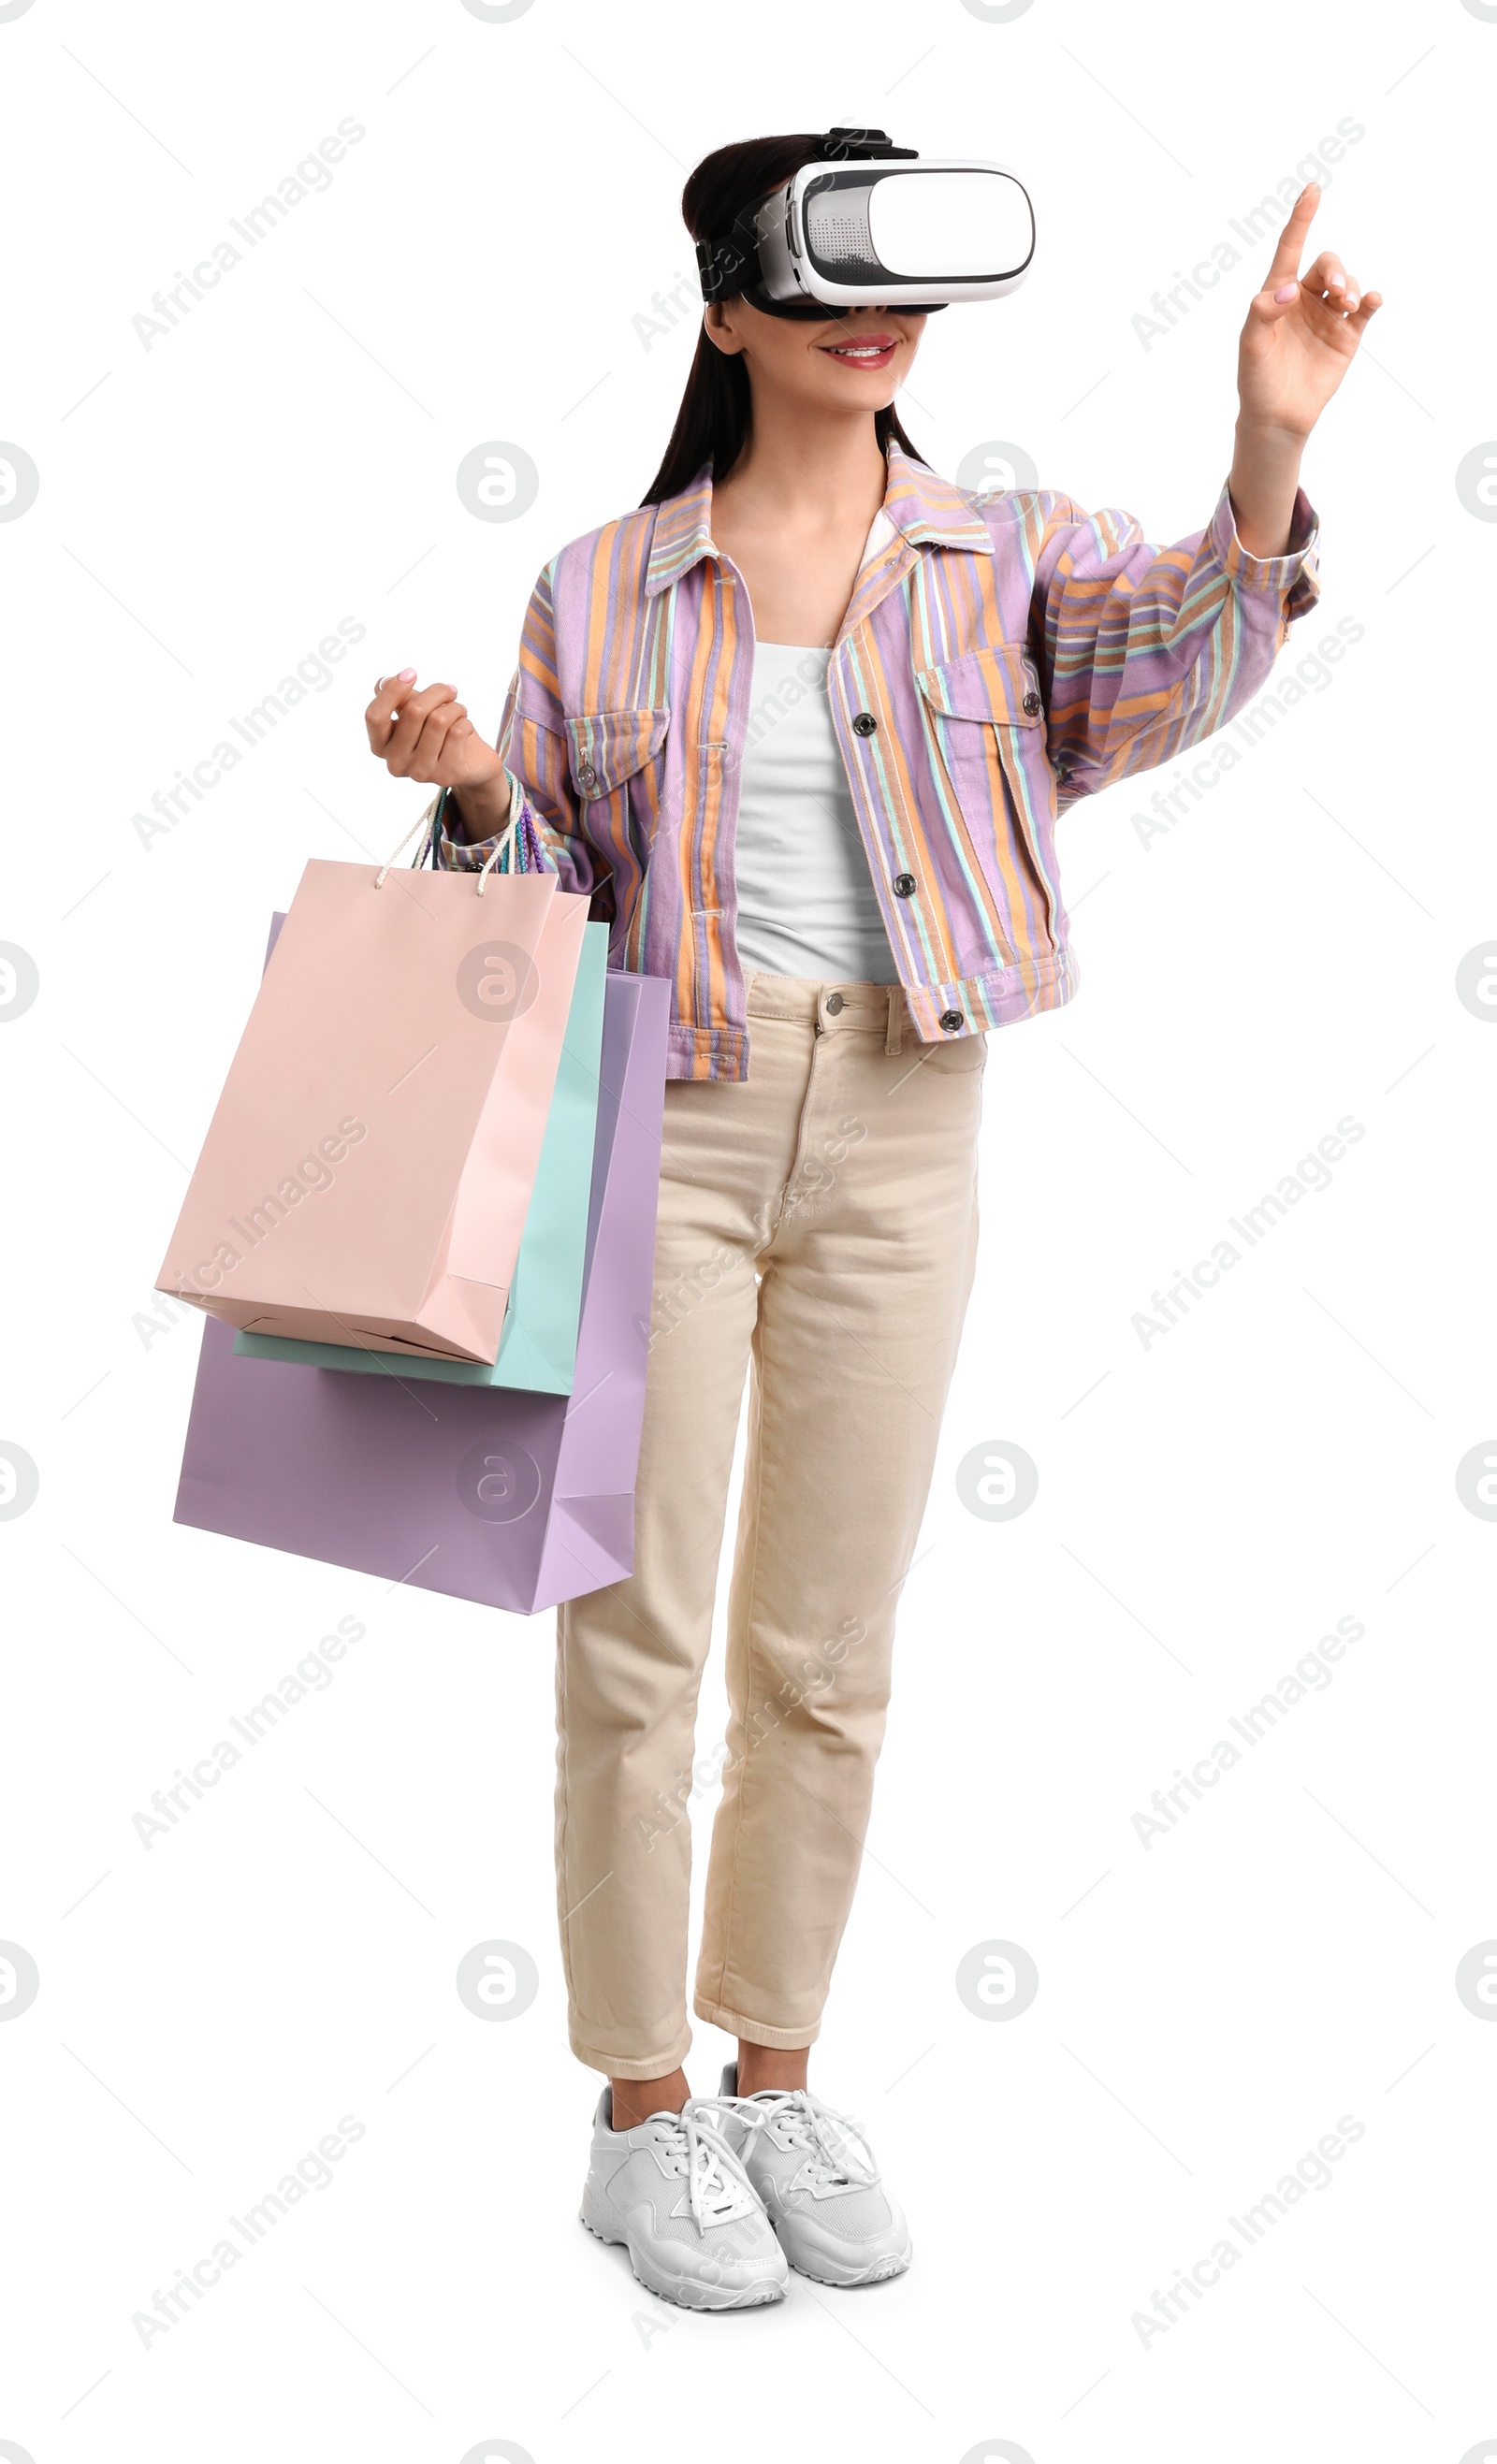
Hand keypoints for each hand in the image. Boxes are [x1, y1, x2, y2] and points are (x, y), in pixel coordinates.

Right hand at [364, 668, 510, 836]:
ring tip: (459, 710)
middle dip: (436, 692)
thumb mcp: (415, 713)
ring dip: (455, 707)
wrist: (471, 764)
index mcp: (381, 745)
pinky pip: (458, 732)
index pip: (375, 716)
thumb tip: (383, 682)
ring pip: (439, 720)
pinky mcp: (446, 775)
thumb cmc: (438, 733)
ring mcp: (420, 772)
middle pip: (414, 711)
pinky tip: (465, 727)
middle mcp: (396, 763)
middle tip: (450, 690)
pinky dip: (466, 721)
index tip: (411, 673)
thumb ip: (398, 699)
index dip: (392, 690)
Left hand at [1237, 181, 1381, 441]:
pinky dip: (1372, 300)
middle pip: (1327, 264)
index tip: (1312, 189)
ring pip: (1348, 283)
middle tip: (1337, 291)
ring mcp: (1328, 316)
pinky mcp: (1347, 335)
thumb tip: (1291, 291)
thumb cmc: (1257, 378)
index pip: (1290, 248)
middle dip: (1336, 270)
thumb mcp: (1251, 344)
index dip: (1301, 219)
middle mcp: (1305, 298)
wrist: (1277, 417)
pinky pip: (1366, 310)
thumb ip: (1264, 312)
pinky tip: (1372, 301)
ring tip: (1347, 303)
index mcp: (1278, 293)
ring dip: (1351, 286)